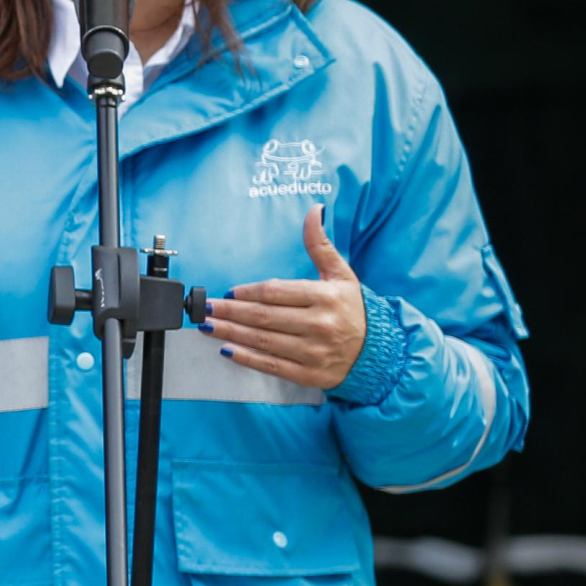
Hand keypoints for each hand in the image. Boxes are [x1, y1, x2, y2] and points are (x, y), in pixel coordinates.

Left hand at [203, 206, 366, 390]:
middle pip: (264, 316)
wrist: (380, 352)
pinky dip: (247, 358)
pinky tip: (227, 350)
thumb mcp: (341, 274)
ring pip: (264, 341)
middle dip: (230, 312)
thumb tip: (313, 210)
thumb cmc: (354, 309)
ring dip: (231, 333)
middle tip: (206, 308)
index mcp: (325, 296)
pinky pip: (272, 365)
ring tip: (208, 326)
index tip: (229, 293)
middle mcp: (319, 324)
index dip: (248, 292)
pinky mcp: (310, 374)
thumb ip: (320, 244)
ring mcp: (314, 351)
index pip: (276, 292)